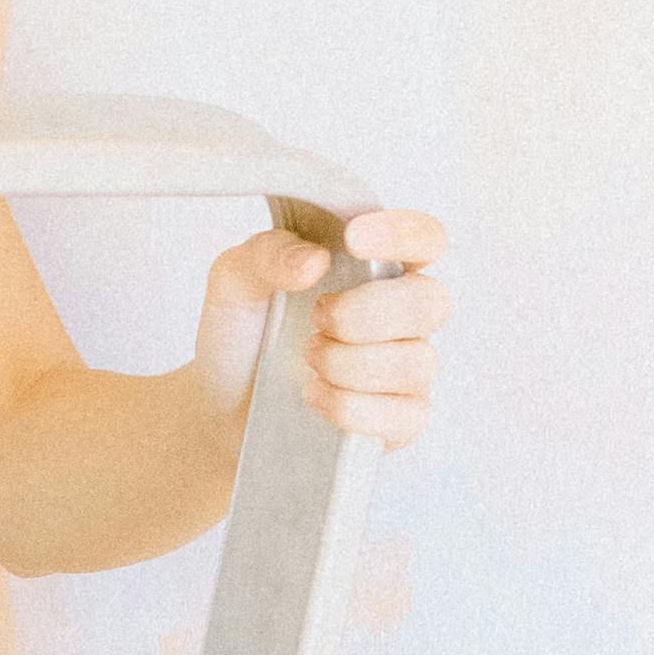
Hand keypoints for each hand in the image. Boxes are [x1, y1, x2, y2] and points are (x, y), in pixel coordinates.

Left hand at [197, 205, 448, 454]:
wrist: (222, 403)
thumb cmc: (244, 333)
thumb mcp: (236, 281)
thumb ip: (268, 256)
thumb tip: (315, 260)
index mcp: (374, 265)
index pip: (424, 238)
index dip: (402, 234)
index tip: (353, 239)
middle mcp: (401, 313)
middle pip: (431, 301)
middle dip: (364, 313)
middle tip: (315, 317)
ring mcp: (405, 368)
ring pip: (416, 362)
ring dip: (350, 363)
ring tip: (307, 359)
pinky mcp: (399, 420)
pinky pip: (403, 416)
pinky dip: (350, 406)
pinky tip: (314, 395)